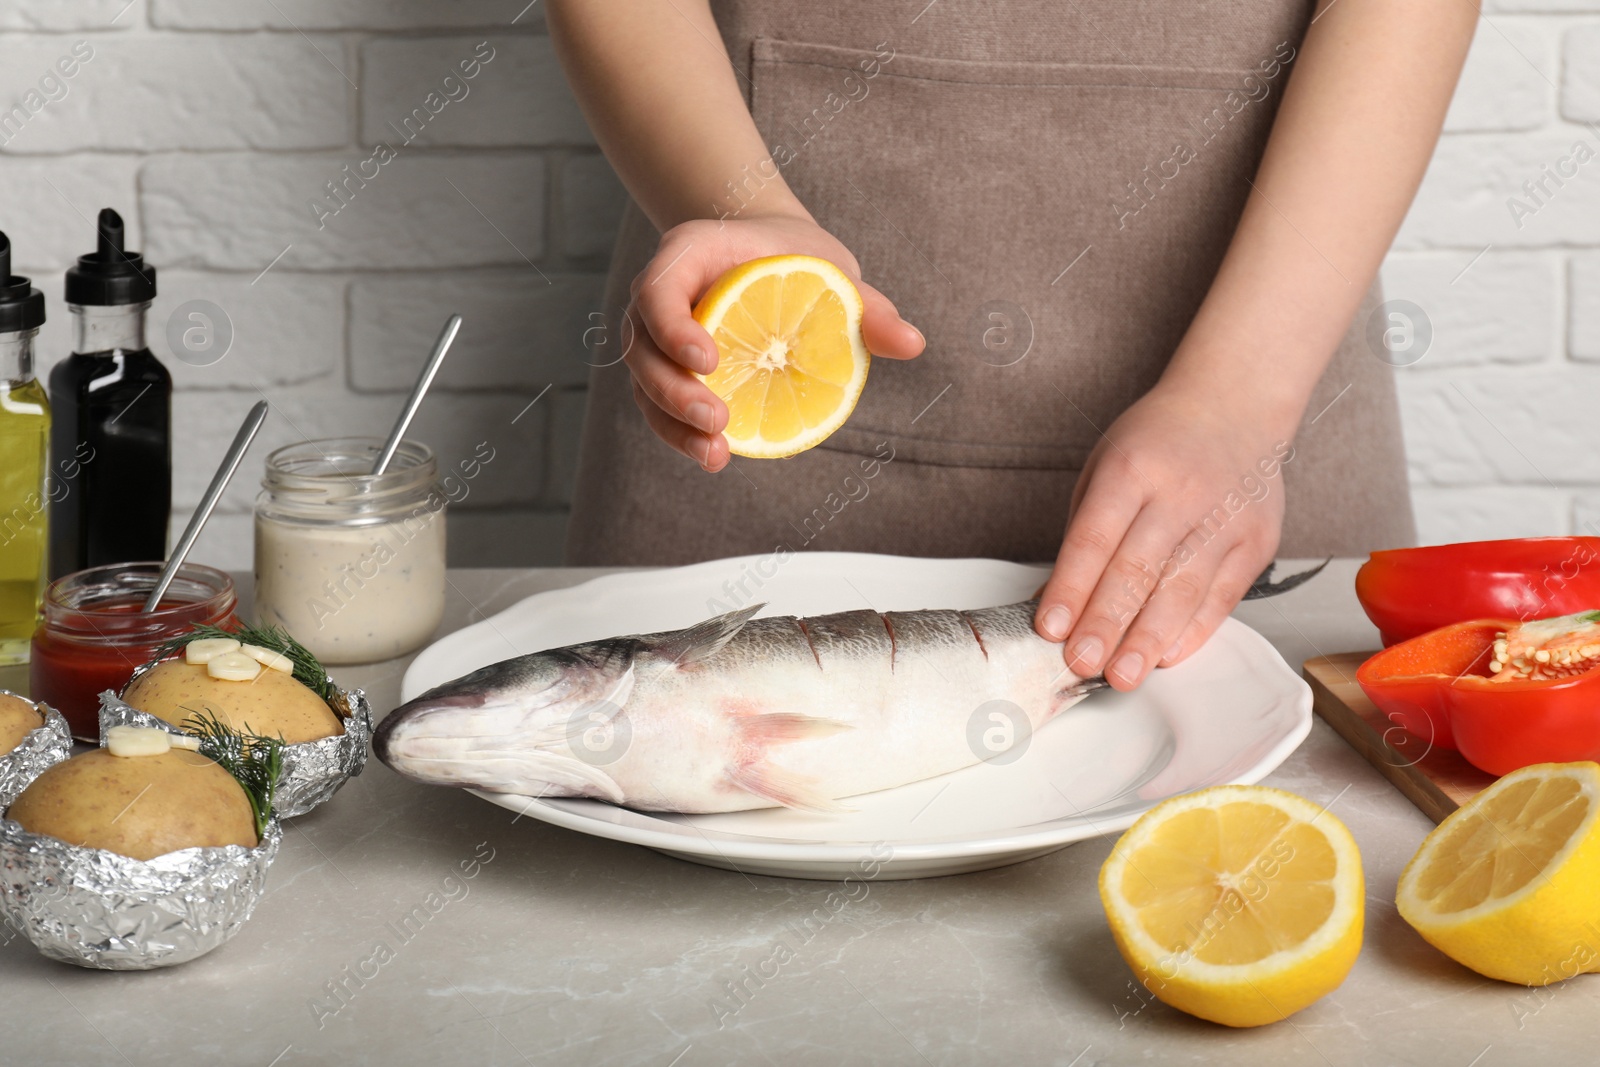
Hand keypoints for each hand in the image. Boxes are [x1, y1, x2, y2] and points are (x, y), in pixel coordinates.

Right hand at [623, 212, 924, 471]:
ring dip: (673, 425)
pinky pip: (659, 407)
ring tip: (716, 455)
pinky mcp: (666, 372)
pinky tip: (716, 458)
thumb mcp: (835, 271)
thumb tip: (912, 344)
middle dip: (674, 390)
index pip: (658, 290)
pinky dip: (680, 435)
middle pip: (642, 347)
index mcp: (687, 254)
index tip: (710, 360)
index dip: (673, 327)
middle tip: (719, 420)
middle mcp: (659, 295)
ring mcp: (655, 337)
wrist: (770, 255)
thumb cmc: (799, 258)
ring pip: (644, 385)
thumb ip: (867, 307)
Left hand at [1033, 383, 1291, 690]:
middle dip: (1106, 624)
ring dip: (1148, 639)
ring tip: (1122, 675)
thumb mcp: (1104, 467)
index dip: (1071, 588)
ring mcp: (1225, 518)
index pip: (1095, 538)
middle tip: (1081, 664)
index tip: (1050, 628)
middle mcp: (1181, 493)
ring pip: (1181, 590)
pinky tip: (1165, 655)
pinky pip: (1221, 597)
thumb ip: (1083, 533)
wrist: (1234, 405)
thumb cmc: (1157, 442)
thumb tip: (1057, 602)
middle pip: (1137, 570)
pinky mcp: (1256, 541)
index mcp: (1132, 469)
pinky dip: (1192, 631)